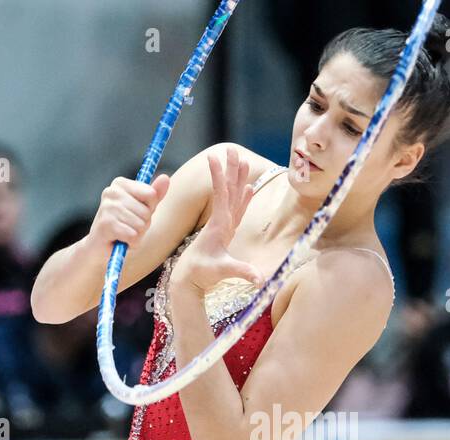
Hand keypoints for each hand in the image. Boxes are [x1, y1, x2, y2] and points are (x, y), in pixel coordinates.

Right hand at [88, 173, 170, 248]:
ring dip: (137, 234)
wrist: (101, 247)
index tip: (136, 212)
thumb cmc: (125, 226)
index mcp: (120, 184)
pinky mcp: (106, 224)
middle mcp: (111, 192)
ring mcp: (107, 207)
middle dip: (143, 224)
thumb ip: (154, 194)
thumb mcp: (142, 209)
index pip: (151, 194)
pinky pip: (133, 236)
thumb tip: (165, 177)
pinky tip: (120, 240)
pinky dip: (131, 242)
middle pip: (146, 211)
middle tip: (129, 226)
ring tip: (124, 234)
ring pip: (140, 224)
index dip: (149, 208)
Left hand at [171, 146, 262, 293]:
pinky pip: (237, 210)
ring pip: (233, 197)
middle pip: (228, 190)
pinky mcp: (226, 232)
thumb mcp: (222, 271)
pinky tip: (248, 189)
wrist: (189, 279)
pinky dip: (243, 198)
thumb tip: (260, 278)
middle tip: (232, 149)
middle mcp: (221, 221)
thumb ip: (241, 271)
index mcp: (219, 225)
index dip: (218, 176)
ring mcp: (224, 226)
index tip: (214, 157)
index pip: (220, 195)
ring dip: (237, 179)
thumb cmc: (202, 274)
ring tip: (242, 162)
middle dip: (231, 169)